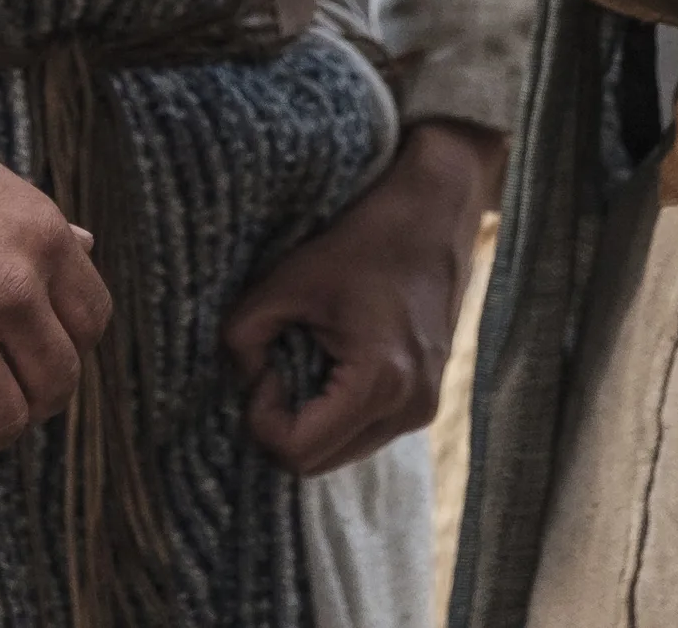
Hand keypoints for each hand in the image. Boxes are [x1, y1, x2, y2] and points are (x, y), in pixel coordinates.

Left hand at [223, 122, 499, 476]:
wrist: (435, 215)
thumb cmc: (365, 240)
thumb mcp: (288, 280)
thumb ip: (244, 336)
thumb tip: (242, 379)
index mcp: (379, 384)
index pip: (298, 452)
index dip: (262, 418)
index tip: (263, 368)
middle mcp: (410, 410)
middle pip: (319, 463)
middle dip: (283, 425)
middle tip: (274, 368)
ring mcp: (424, 409)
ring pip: (342, 452)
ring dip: (310, 421)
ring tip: (302, 362)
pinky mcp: (426, 399)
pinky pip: (365, 431)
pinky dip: (336, 412)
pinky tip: (329, 366)